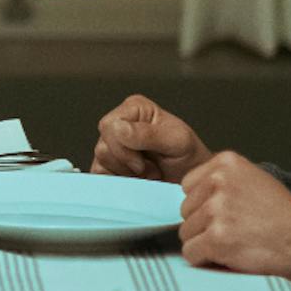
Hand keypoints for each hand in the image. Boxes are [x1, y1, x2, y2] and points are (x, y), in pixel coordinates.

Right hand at [91, 95, 211, 181]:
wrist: (191, 182)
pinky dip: (119, 182)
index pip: (110, 125)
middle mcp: (120, 122)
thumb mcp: (177, 141)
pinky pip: (100, 174)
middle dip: (126, 163)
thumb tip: (119, 127)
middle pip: (102, 145)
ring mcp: (112, 144)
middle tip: (149, 168)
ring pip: (100, 160)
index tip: (145, 160)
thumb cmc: (189, 158)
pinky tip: (136, 179)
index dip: (124, 148)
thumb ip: (149, 134)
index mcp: (135, 109)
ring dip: (126, 173)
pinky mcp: (108, 164)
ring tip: (146, 173)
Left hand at [174, 153, 290, 277]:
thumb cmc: (283, 216)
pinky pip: (191, 252)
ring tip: (234, 241)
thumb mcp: (254, 179)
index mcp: (226, 162)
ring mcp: (216, 210)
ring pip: (186, 232)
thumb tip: (191, 195)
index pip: (188, 185)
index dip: (203, 203)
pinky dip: (205, 259)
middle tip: (233, 229)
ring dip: (205, 242)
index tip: (225, 212)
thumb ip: (223, 181)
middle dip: (203, 224)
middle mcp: (218, 182)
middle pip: (185, 210)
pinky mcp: (216, 238)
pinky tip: (228, 254)